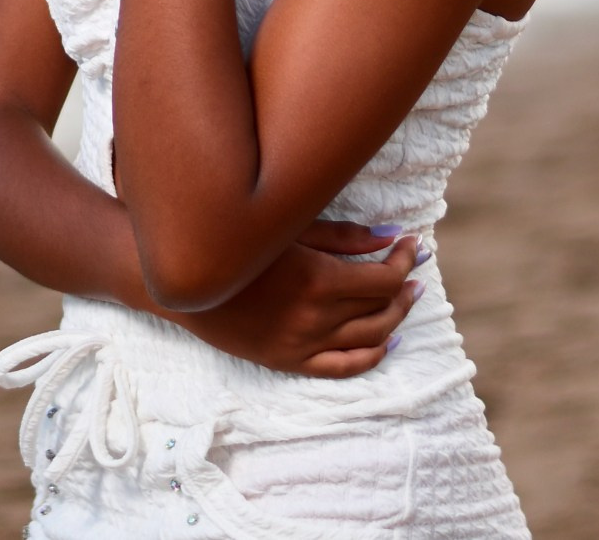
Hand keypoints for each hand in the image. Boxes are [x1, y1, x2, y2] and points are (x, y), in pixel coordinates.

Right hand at [163, 221, 423, 377]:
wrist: (187, 279)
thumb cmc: (238, 242)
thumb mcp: (290, 230)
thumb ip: (343, 236)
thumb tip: (392, 236)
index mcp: (317, 279)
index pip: (384, 278)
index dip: (405, 260)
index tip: (411, 243)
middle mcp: (315, 317)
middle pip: (382, 308)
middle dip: (404, 286)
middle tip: (411, 266)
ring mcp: (303, 344)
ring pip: (370, 338)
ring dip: (396, 317)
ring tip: (405, 298)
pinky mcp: (289, 361)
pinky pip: (343, 368)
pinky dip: (372, 356)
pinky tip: (385, 340)